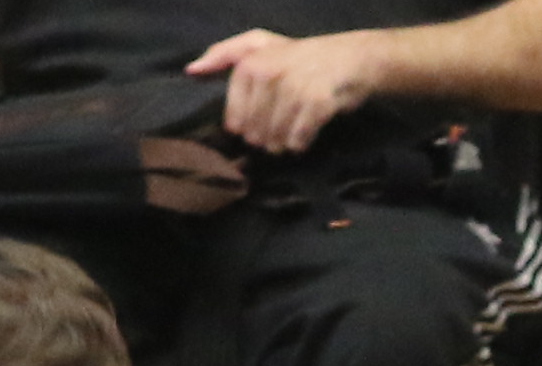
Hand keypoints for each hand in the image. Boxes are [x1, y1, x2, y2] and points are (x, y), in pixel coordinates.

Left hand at [186, 26, 386, 154]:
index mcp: (250, 64)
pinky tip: (306, 132)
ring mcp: (294, 89)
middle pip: (255, 134)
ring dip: (284, 144)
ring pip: (276, 140)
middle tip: (279, 127)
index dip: (246, 130)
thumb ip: (223, 55)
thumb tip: (191, 71)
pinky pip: (299, 141)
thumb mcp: (259, 45)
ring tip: (291, 131)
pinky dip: (302, 143)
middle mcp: (269, 74)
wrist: (350, 59)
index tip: (257, 124)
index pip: (235, 120)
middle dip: (266, 138)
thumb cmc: (299, 56)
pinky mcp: (317, 104)